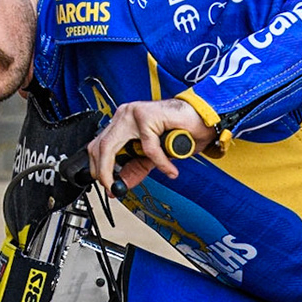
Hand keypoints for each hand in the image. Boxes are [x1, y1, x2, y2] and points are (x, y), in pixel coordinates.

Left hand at [87, 97, 214, 190]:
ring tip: (125, 183)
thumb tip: (121, 184)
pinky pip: (149, 147)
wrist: (202, 118)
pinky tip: (170, 170)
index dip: (98, 168)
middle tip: (111, 188)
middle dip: (102, 172)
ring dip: (116, 169)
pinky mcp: (148, 116)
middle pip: (100, 146)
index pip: (99, 146)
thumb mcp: (152, 156)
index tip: (106, 185)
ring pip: (112, 146)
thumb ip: (136, 167)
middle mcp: (124, 115)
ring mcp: (133, 114)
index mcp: (122, 122)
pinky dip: (160, 163)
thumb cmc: (180, 131)